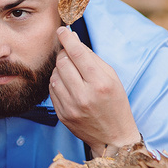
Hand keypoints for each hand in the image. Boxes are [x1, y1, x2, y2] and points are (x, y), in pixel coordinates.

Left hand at [50, 27, 140, 156]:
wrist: (113, 137)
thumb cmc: (115, 104)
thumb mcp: (112, 79)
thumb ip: (93, 59)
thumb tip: (74, 42)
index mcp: (100, 84)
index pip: (78, 54)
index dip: (68, 39)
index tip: (62, 30)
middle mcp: (84, 95)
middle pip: (63, 63)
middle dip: (64, 54)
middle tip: (69, 53)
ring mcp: (71, 107)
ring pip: (54, 76)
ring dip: (60, 69)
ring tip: (71, 73)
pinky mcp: (62, 114)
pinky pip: (52, 90)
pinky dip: (57, 83)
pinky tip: (67, 85)